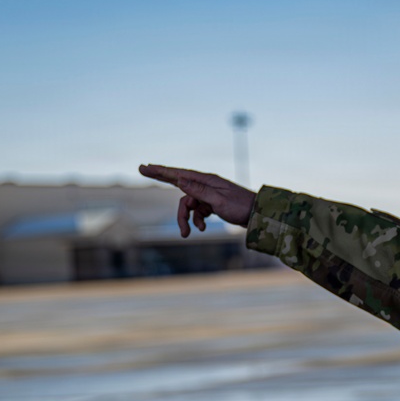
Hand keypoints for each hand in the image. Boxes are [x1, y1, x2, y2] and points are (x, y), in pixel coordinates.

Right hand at [138, 164, 255, 237]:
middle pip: (178, 183)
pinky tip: (202, 229)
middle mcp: (205, 185)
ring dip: (186, 219)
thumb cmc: (240, 207)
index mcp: (206, 180)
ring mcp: (208, 195)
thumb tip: (179, 180)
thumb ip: (199, 191)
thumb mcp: (218, 200)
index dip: (160, 171)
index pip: (178, 174)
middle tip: (141, 170)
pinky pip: (197, 212)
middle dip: (161, 179)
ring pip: (188, 204)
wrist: (257, 216)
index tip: (144, 167)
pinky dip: (197, 221)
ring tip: (187, 233)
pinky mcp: (212, 205)